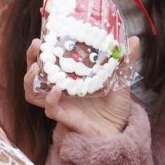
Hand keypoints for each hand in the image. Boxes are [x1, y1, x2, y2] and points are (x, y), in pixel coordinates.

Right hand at [24, 37, 139, 135]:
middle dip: (31, 58)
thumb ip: (124, 61)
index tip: (45, 34)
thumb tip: (134, 39)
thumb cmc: (116, 106)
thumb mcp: (121, 80)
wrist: (119, 130)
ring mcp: (60, 103)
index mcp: (69, 77)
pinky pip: (49, 108)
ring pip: (32, 93)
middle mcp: (60, 89)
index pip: (48, 60)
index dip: (42, 48)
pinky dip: (50, 99)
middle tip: (37, 45)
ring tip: (36, 67)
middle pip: (34, 73)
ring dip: (30, 80)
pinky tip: (57, 90)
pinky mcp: (63, 117)